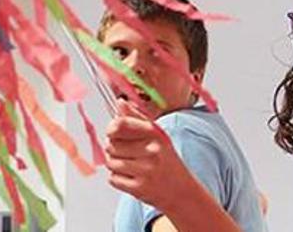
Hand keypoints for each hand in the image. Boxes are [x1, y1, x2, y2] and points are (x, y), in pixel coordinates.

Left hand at [104, 99, 186, 213]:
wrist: (182, 191)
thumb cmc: (166, 160)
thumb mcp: (157, 135)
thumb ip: (137, 117)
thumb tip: (120, 102)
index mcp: (155, 134)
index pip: (121, 124)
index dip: (111, 128)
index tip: (112, 131)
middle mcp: (152, 151)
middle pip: (111, 144)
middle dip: (113, 148)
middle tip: (125, 152)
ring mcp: (146, 171)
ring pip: (110, 162)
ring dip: (114, 164)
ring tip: (129, 165)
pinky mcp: (139, 188)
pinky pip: (113, 179)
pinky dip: (117, 179)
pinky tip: (131, 177)